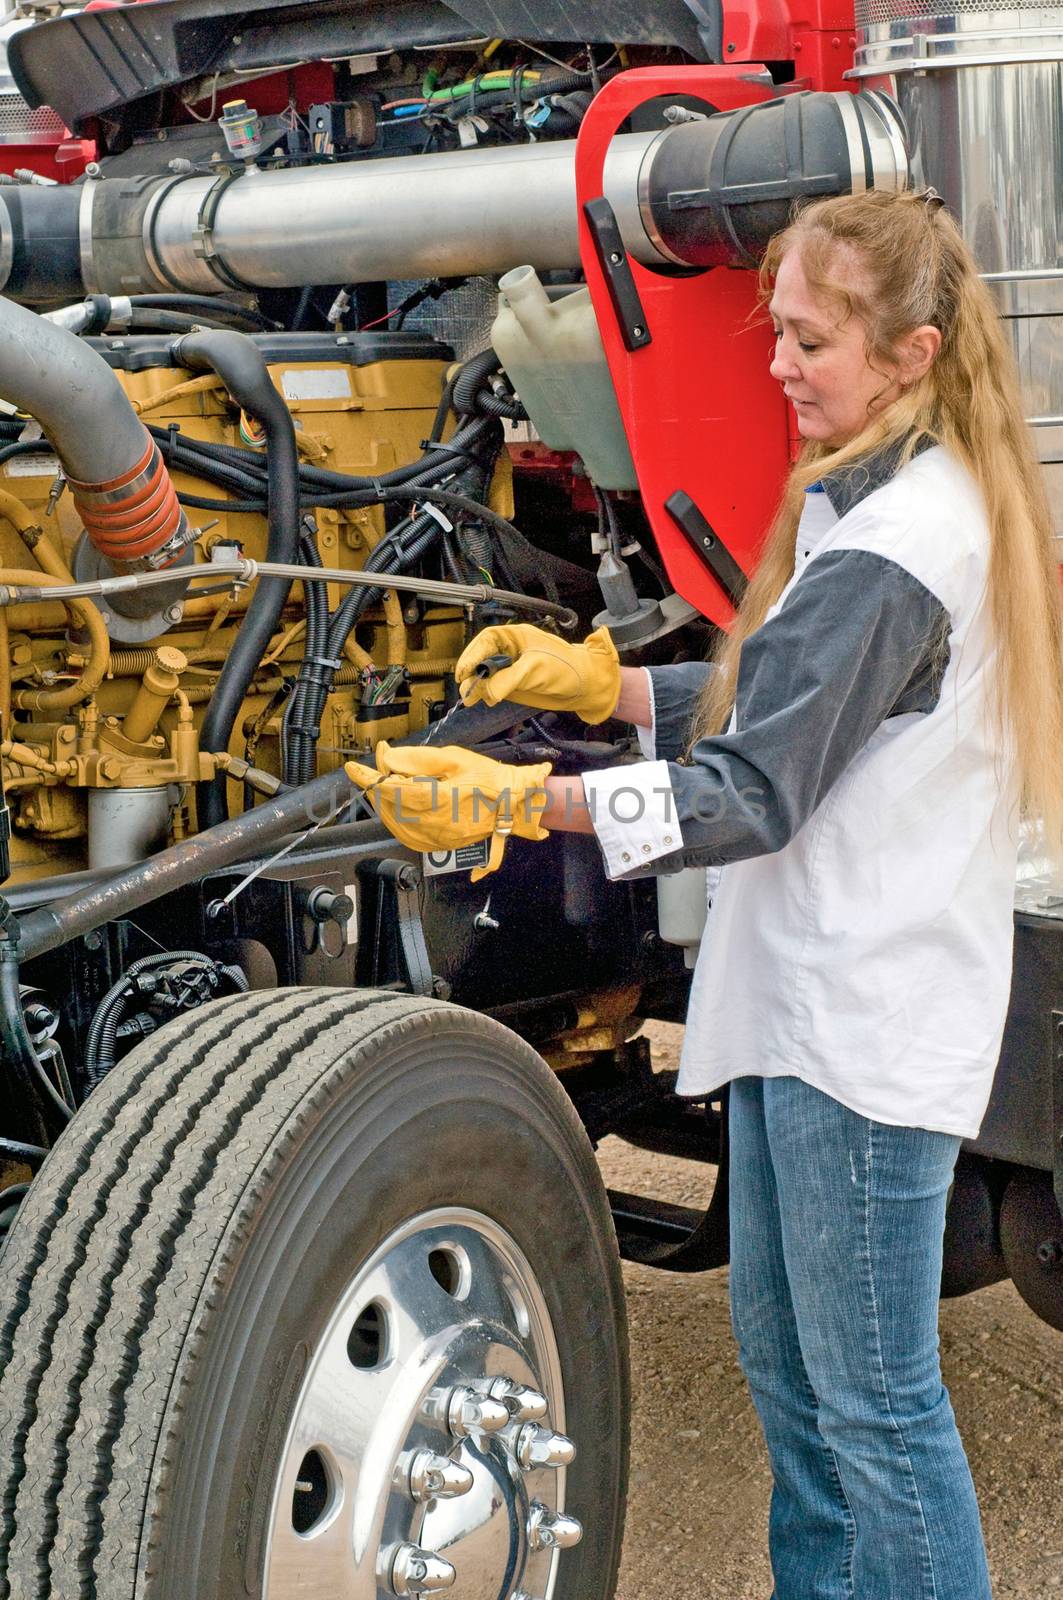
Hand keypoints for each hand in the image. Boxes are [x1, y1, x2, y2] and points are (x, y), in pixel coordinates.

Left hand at [345, 741, 552, 880]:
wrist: (514, 804)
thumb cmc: (489, 779)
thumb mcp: (455, 758)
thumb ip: (418, 759)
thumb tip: (388, 759)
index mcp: (437, 801)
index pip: (390, 789)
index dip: (367, 777)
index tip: (353, 768)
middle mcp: (433, 825)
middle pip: (388, 806)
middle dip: (377, 785)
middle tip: (382, 765)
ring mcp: (434, 839)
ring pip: (393, 822)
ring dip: (384, 802)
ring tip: (390, 782)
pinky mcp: (437, 845)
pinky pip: (404, 834)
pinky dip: (394, 818)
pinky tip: (398, 804)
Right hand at [455, 623, 620, 723]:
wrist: (587, 687)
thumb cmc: (568, 669)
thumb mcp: (535, 670)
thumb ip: (508, 680)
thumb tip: (487, 692)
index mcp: (516, 637)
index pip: (486, 640)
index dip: (473, 654)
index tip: (464, 670)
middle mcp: (511, 652)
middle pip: (482, 658)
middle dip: (472, 672)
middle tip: (466, 686)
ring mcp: (512, 669)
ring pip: (486, 676)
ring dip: (477, 686)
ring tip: (469, 698)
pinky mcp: (515, 686)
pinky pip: (494, 689)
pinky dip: (486, 694)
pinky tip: (481, 700)